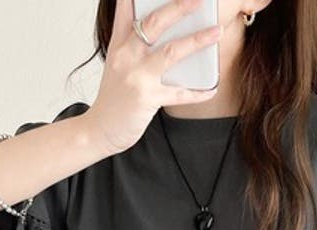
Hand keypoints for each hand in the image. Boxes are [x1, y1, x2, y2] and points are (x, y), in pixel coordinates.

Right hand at [88, 0, 222, 154]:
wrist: (99, 130)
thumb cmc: (113, 99)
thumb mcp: (117, 66)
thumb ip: (134, 47)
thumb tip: (165, 37)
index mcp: (118, 45)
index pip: (126, 9)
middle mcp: (126, 55)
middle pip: (154, 23)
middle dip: (179, 7)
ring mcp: (137, 76)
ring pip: (171, 52)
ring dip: (197, 40)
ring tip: (217, 31)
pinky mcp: (147, 98)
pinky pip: (179, 93)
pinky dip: (198, 92)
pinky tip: (212, 88)